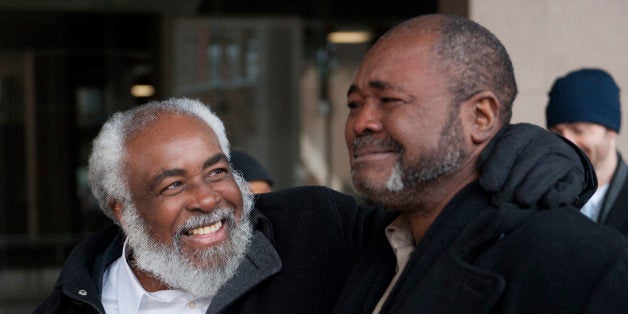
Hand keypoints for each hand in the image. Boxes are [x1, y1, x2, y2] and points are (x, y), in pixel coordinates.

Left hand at [478, 123, 595, 207]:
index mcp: (523, 132)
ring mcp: (563, 157)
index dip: (497, 167)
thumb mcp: (500, 153)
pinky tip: (544, 203)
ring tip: (519, 202)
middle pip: (526, 162)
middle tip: (498, 202)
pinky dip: (554, 197)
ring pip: (545, 172)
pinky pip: (565, 187)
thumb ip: (489, 156)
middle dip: (509, 185)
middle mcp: (545, 140)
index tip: (488, 187)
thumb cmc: (516, 163)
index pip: (509, 146)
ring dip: (529, 191)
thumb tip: (480, 161)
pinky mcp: (576, 176)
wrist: (553, 166)